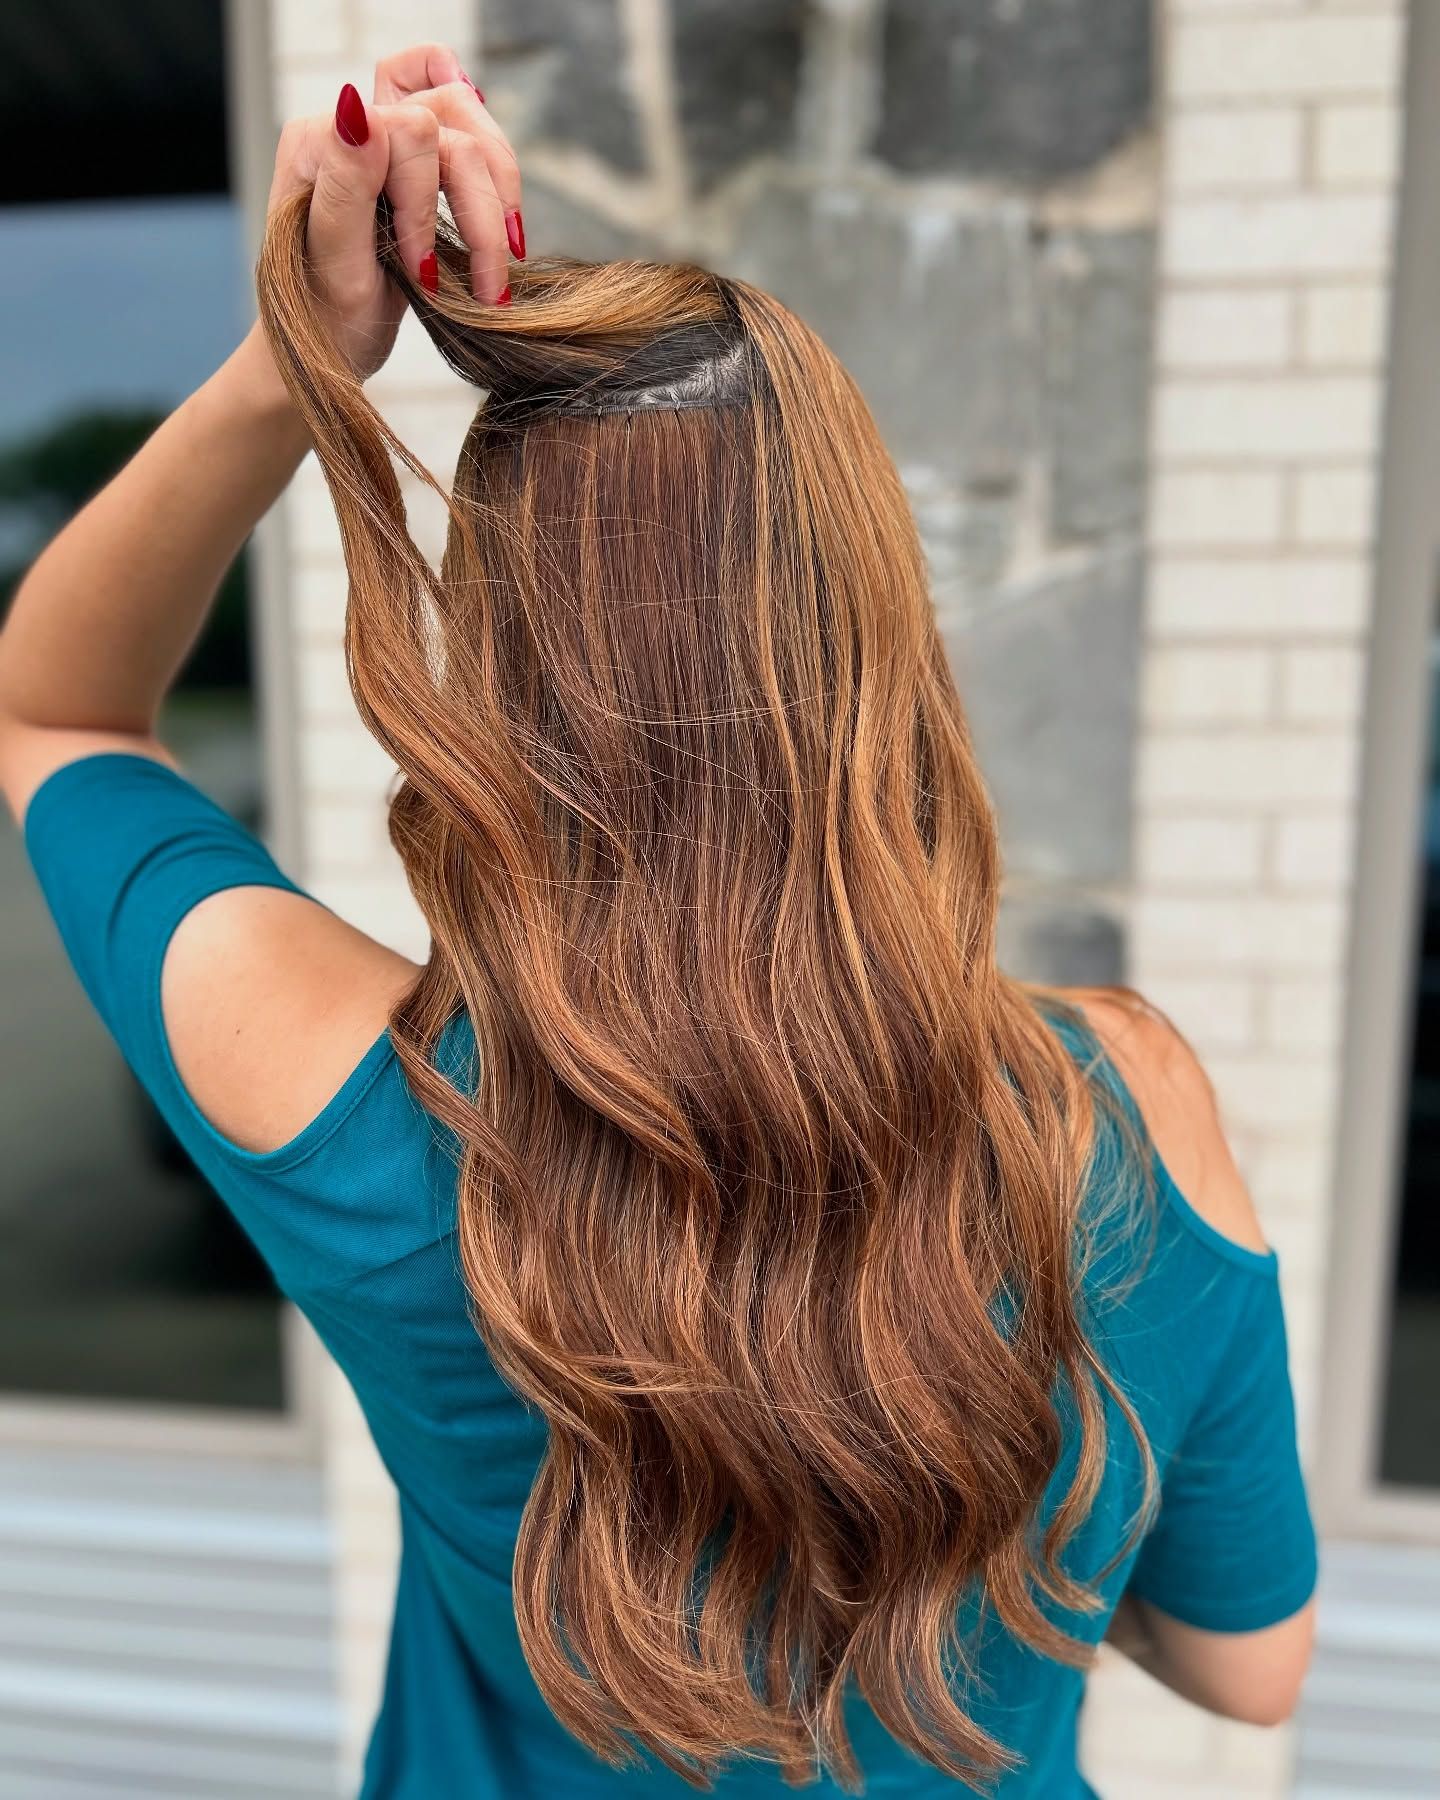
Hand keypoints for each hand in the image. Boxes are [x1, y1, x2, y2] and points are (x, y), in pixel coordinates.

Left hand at [263, 42, 522, 379]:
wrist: (329, 347)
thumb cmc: (322, 318)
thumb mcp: (333, 264)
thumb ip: (345, 186)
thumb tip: (359, 114)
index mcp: (318, 143)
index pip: (409, 130)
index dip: (426, 204)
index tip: (423, 273)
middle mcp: (353, 129)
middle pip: (451, 122)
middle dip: (478, 205)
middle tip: (484, 285)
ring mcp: (389, 144)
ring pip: (473, 138)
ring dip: (497, 208)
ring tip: (494, 276)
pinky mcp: (415, 166)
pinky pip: (475, 156)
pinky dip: (497, 201)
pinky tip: (498, 248)